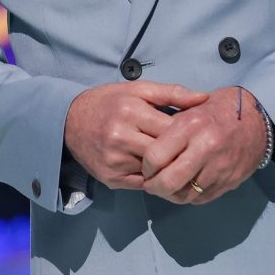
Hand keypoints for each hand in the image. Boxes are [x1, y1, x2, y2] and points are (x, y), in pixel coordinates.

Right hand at [64, 81, 208, 190]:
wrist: (69, 121)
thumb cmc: (109, 102)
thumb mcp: (138, 90)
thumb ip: (173, 93)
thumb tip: (205, 98)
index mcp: (131, 111)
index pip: (173, 130)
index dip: (188, 134)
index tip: (196, 134)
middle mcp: (121, 137)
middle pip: (166, 153)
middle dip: (180, 153)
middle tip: (191, 152)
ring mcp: (114, 160)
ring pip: (156, 171)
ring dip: (167, 168)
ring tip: (175, 161)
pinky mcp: (110, 178)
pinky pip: (143, 184)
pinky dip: (152, 178)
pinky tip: (157, 170)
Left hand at [139, 86, 267, 204]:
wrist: (255, 121)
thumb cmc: (214, 112)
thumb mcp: (188, 109)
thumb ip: (167, 130)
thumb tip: (144, 151)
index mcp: (190, 126)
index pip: (156, 156)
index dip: (145, 166)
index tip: (145, 167)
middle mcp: (205, 148)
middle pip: (169, 181)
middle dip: (154, 187)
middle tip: (150, 184)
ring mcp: (219, 168)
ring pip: (184, 195)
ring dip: (170, 195)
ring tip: (165, 187)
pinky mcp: (229, 182)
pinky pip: (201, 198)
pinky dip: (188, 196)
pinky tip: (183, 188)